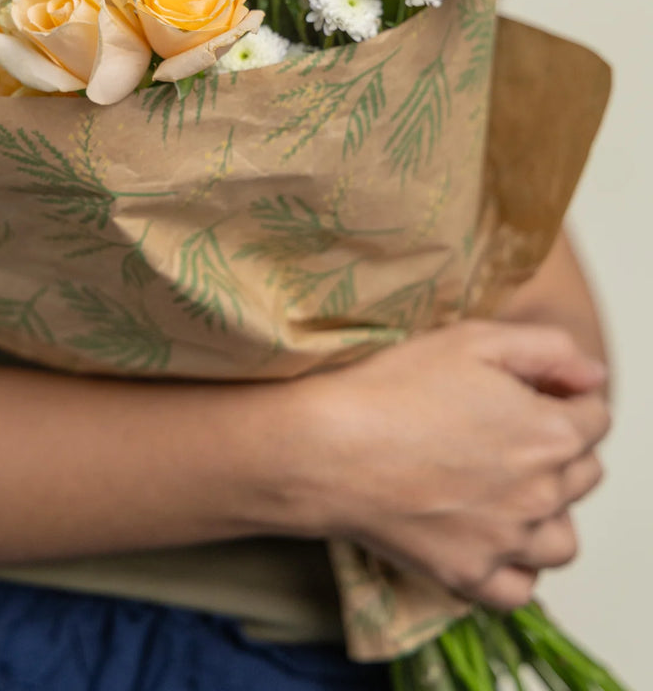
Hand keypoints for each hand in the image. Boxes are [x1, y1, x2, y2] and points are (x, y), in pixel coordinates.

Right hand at [268, 321, 609, 608]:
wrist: (329, 446)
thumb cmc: (393, 387)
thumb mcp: (474, 338)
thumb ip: (550, 349)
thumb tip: (594, 378)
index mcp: (552, 433)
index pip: (596, 416)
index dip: (561, 396)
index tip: (523, 391)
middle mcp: (543, 494)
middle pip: (583, 473)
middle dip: (556, 449)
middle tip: (501, 430)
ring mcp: (508, 541)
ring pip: (562, 538)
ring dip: (547, 513)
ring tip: (504, 489)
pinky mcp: (471, 574)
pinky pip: (520, 587)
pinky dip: (514, 567)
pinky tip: (489, 536)